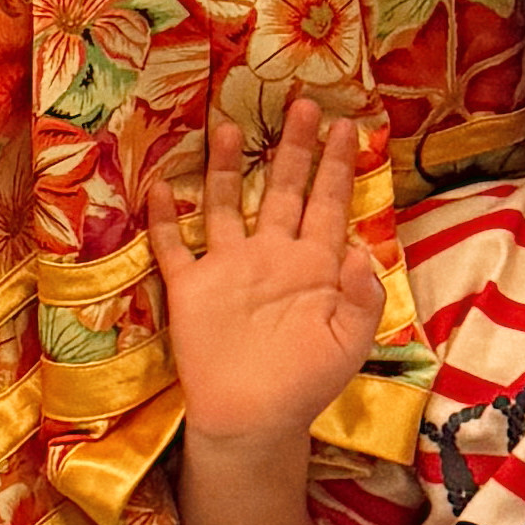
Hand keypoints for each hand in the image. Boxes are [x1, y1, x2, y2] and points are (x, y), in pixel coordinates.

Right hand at [157, 96, 383, 449]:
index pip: (328, 204)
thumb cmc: (306, 383)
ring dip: (225, 168)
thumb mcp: (349, 344)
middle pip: (282, 189)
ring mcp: (229, 268)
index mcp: (314, 265)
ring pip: (225, 204)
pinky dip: (166, 219)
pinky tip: (161, 187)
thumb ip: (363, 297)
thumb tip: (364, 251)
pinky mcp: (192, 288)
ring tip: (228, 128)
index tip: (347, 127)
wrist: (253, 420)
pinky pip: (174, 247)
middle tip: (304, 105)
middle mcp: (271, 255)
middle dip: (293, 149)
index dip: (337, 167)